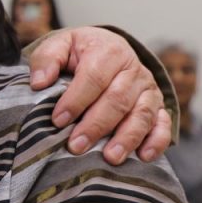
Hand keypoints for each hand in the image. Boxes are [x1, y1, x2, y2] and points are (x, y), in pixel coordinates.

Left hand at [27, 27, 171, 164]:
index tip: (58, 120)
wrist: (108, 48)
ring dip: (126, 138)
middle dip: (96, 125)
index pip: (94, 77)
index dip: (76, 100)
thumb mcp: (60, 45)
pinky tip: (143, 156)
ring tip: (109, 157)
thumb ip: (47, 59)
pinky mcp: (158, 106)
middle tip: (76, 146)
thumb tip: (39, 83)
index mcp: (109, 51)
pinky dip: (156, 141)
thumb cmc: (80, 52)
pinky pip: (162, 124)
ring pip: (142, 114)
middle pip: (117, 100)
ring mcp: (148, 90)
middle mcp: (133, 70)